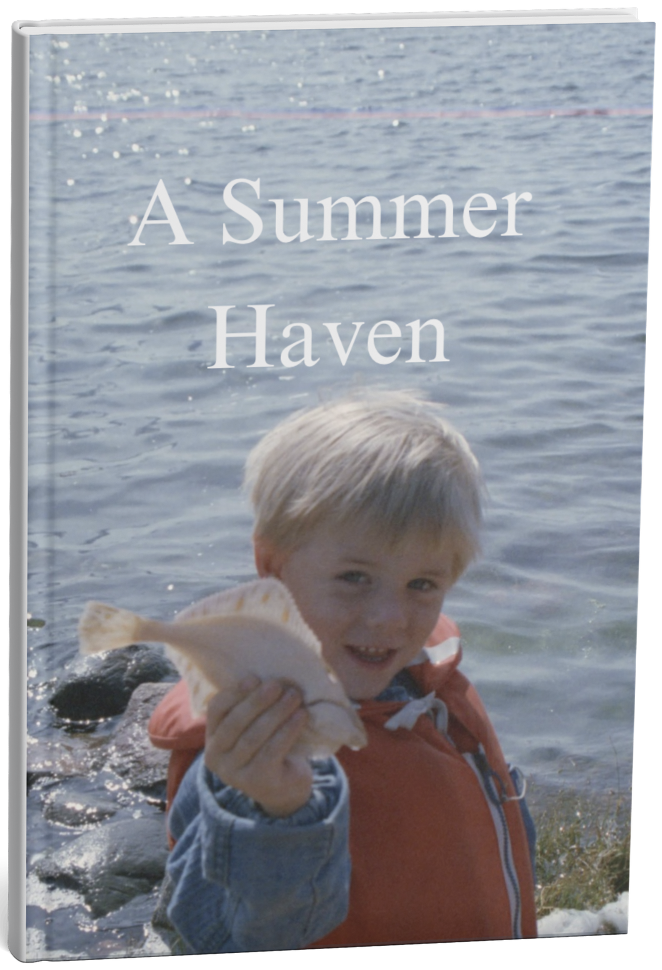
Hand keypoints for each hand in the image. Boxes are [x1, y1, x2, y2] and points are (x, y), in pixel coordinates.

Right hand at [204, 675, 312, 816]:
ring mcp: (235, 773)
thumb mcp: (254, 727)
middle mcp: (217, 758)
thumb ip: (252, 708)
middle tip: (279, 685)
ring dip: (276, 712)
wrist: (285, 787)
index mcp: (212, 738)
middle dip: (258, 701)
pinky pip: (271, 751)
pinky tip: (301, 716)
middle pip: (235, 722)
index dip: (235, 692)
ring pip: (254, 736)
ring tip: (294, 696)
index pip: (216, 709)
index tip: (255, 678)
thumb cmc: (269, 746)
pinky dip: (287, 730)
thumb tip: (267, 674)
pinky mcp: (257, 782)